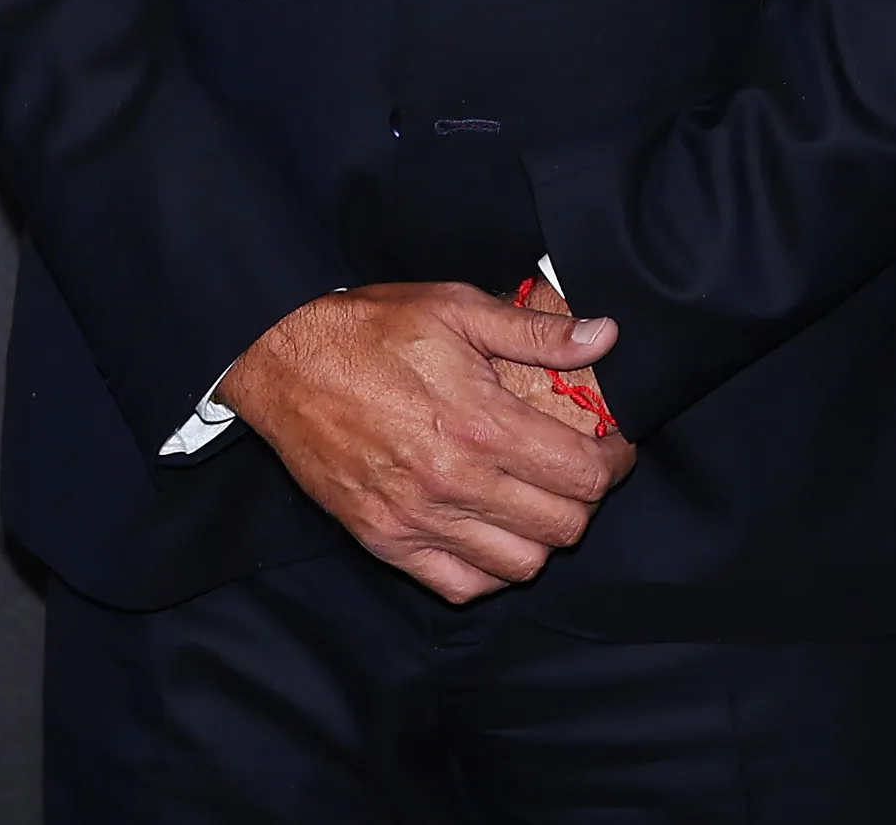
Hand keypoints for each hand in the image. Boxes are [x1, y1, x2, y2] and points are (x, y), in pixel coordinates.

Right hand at [218, 283, 637, 601]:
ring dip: (541, 537)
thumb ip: (535, 333)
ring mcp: (418, 519)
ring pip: (520, 565)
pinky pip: (461, 586)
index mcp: (481, 423)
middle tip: (577, 472)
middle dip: (585, 500)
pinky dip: (489, 571)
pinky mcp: (386, 541)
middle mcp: (455, 481)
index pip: (583, 475)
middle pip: (563, 527)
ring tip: (535, 501)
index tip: (612, 447)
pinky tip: (490, 532)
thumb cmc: (369, 329)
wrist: (281, 361)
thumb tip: (605, 336)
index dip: (614, 462)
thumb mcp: (456, 309)